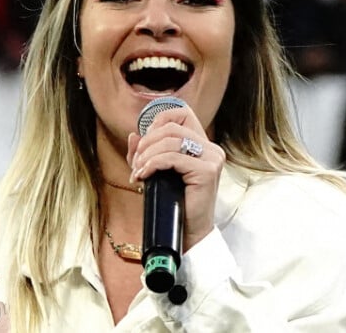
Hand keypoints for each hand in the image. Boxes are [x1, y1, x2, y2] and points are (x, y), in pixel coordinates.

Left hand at [126, 105, 225, 250]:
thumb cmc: (172, 202)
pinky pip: (173, 157)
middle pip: (171, 126)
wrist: (187, 233)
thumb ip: (144, 152)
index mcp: (202, 143)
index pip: (182, 113)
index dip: (158, 121)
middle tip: (136, 162)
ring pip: (170, 140)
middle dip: (147, 142)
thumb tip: (133, 135)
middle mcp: (211, 148)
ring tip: (139, 171)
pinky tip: (144, 176)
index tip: (144, 142)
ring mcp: (212, 158)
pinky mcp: (208, 171)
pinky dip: (153, 164)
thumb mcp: (154, 171)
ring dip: (147, 154)